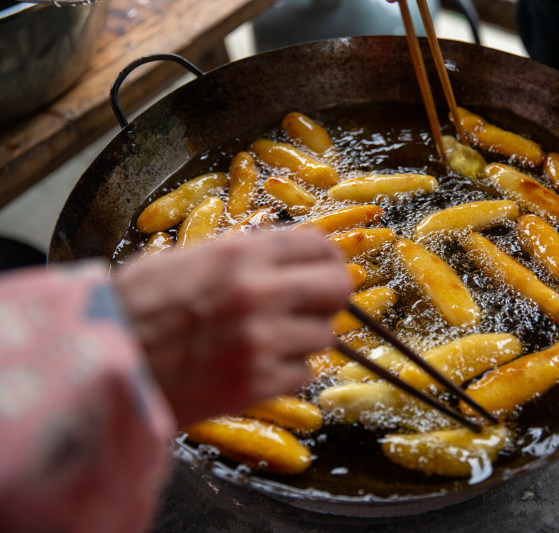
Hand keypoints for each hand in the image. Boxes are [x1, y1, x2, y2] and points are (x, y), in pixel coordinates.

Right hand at [112, 229, 350, 425]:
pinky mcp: (256, 383)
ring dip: (304, 339)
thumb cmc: (134, 308)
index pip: (319, 246)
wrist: (99, 363)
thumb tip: (291, 257)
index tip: (326, 272)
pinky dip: (287, 372)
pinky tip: (257, 367)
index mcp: (240, 254)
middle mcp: (257, 292)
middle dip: (330, 297)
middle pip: (338, 287)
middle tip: (313, 308)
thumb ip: (243, 255)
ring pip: (324, 335)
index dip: (327, 261)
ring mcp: (260, 339)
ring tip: (269, 341)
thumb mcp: (186, 259)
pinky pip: (303, 373)